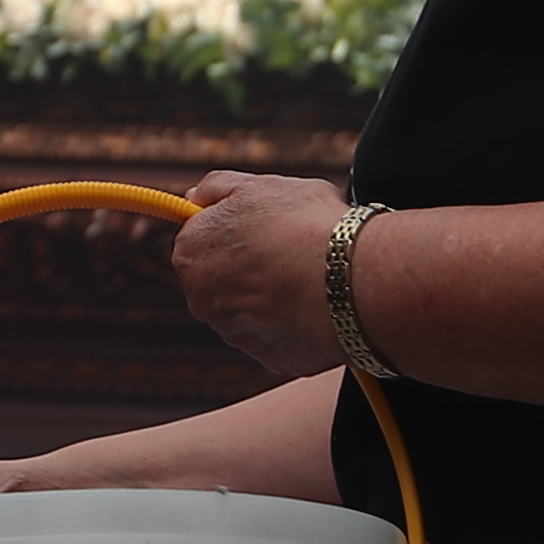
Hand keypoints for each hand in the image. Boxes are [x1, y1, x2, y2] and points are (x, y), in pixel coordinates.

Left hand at [172, 171, 351, 379]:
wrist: (352, 280)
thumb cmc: (307, 226)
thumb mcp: (260, 186)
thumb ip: (219, 188)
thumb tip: (197, 194)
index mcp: (191, 253)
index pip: (200, 237)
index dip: (231, 227)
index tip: (257, 224)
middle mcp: (201, 299)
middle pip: (221, 277)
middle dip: (250, 264)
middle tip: (289, 247)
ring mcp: (234, 333)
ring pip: (249, 309)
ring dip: (271, 295)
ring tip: (310, 275)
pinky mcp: (269, 357)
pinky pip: (278, 335)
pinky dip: (293, 321)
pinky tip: (317, 303)